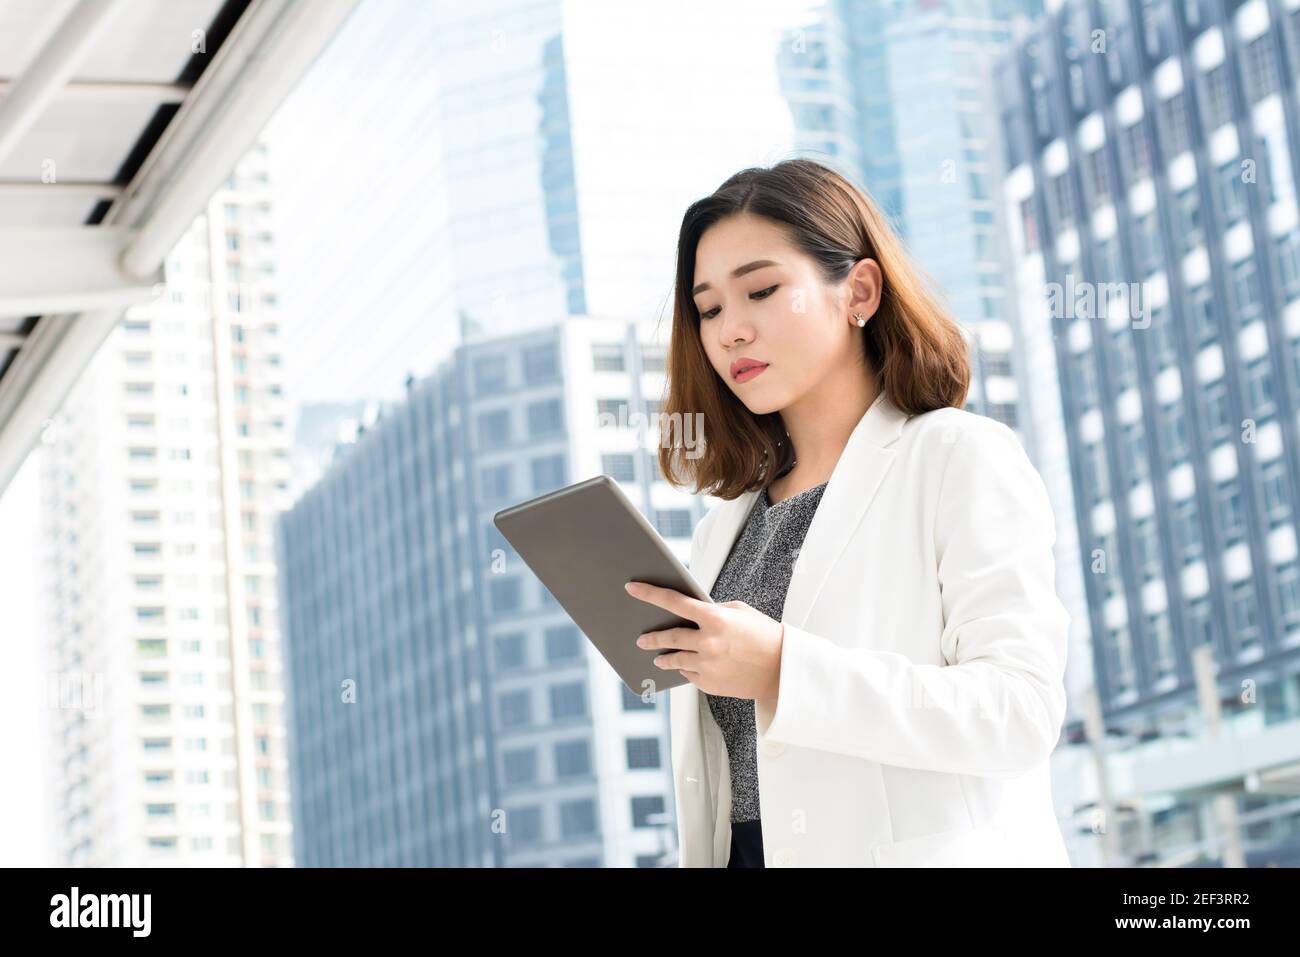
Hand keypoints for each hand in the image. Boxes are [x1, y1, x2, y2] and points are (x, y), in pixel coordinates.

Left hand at [624, 580, 782, 700]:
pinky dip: (687, 669)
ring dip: (662, 657)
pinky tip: (686, 666)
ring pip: (674, 660)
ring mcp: (707, 665)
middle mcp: (707, 642)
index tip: (631, 588)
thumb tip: (690, 612)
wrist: (783, 670)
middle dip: (650, 637)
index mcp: (714, 618)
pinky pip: (689, 674)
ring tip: (655, 656)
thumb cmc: (763, 635)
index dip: (649, 593)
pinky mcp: (710, 684)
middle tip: (640, 638)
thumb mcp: (739, 612)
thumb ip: (713, 610)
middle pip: (668, 637)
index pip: (673, 601)